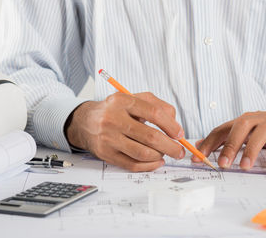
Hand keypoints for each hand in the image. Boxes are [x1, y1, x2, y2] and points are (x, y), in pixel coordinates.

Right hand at [65, 92, 184, 171]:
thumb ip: (157, 105)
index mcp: (123, 101)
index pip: (154, 113)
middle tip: (179, 151)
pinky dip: (149, 166)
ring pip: (142, 153)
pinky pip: (132, 164)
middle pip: (150, 136)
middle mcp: (113, 119)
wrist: (86, 122)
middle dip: (170, 146)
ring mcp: (108, 138)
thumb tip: (174, 124)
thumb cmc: (115, 110)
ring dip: (159, 156)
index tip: (179, 134)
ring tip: (164, 153)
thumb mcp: (134, 99)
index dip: (171, 125)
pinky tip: (156, 161)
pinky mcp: (106, 154)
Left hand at [192, 106, 265, 169]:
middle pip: (241, 126)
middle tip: (223, 163)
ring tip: (245, 166)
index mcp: (244, 120)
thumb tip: (198, 145)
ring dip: (252, 150)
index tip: (199, 158)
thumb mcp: (245, 130)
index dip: (210, 142)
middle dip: (230, 144)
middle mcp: (258, 120)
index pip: (223, 129)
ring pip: (262, 133)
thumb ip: (223, 137)